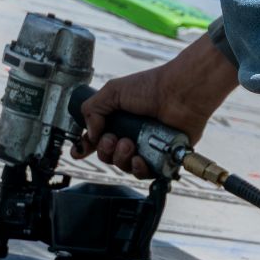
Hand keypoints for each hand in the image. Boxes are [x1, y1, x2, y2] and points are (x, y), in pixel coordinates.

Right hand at [73, 31, 237, 177]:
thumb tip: (89, 134)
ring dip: (120, 158)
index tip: (80, 151)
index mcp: (117, 119)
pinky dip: (139, 169)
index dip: (85, 146)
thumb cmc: (152, 87)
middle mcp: (130, 134)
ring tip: (129, 144)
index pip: (96, 138)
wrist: (180, 93)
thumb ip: (92, 110)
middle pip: (107, 155)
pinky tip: (140, 159)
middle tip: (113, 139)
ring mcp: (145, 146)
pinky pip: (144, 173)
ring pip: (123, 165)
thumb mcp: (113, 91)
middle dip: (105, 150)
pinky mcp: (161, 157)